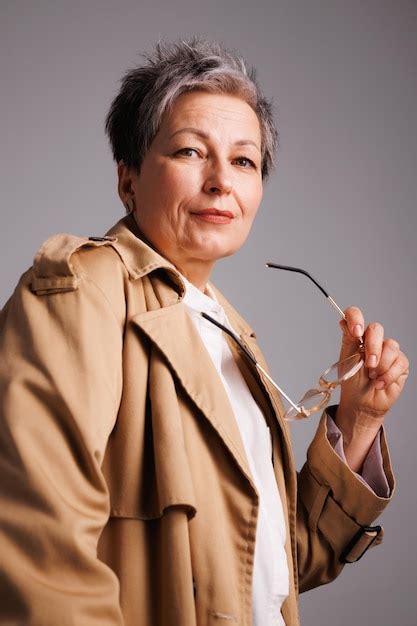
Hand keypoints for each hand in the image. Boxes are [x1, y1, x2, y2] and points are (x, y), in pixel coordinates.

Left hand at [337, 306, 408, 421]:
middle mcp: (372, 340)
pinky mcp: (400, 363)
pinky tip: (380, 383)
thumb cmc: (352, 383)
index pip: (355, 315)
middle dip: (372, 347)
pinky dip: (388, 375)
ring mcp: (387, 351)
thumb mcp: (347, 361)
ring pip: (391, 345)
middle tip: (368, 365)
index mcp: (356, 337)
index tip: (356, 331)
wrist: (362, 403)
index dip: (356, 318)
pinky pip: (400, 362)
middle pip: (376, 329)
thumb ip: (349, 341)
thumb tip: (343, 321)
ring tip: (372, 377)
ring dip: (381, 365)